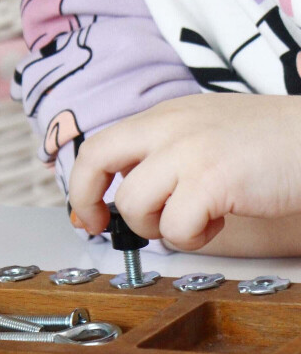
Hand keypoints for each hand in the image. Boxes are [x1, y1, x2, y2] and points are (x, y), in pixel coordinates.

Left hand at [69, 94, 300, 250]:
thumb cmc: (269, 144)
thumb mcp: (205, 132)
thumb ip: (164, 154)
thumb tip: (126, 192)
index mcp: (167, 115)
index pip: (101, 144)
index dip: (83, 184)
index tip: (87, 213)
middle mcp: (170, 126)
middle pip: (96, 159)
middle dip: (85, 200)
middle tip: (99, 226)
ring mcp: (189, 151)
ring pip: (135, 205)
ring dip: (158, 227)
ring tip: (194, 219)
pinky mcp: (212, 180)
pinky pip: (175, 228)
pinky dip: (193, 238)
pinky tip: (218, 222)